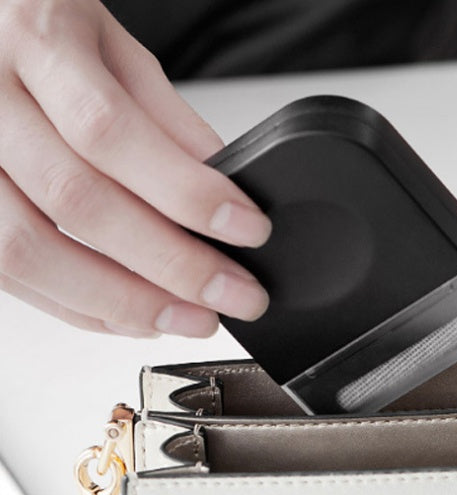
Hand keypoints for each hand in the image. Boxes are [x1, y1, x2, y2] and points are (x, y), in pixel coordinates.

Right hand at [0, 0, 270, 337]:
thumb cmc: (40, 23)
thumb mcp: (111, 44)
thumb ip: (164, 115)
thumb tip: (224, 186)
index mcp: (36, 42)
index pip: (112, 132)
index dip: (186, 192)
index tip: (248, 229)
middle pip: (78, 203)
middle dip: (171, 264)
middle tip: (234, 295)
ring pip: (30, 251)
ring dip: (123, 301)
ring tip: (190, 318)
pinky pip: (8, 273)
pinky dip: (79, 306)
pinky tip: (134, 316)